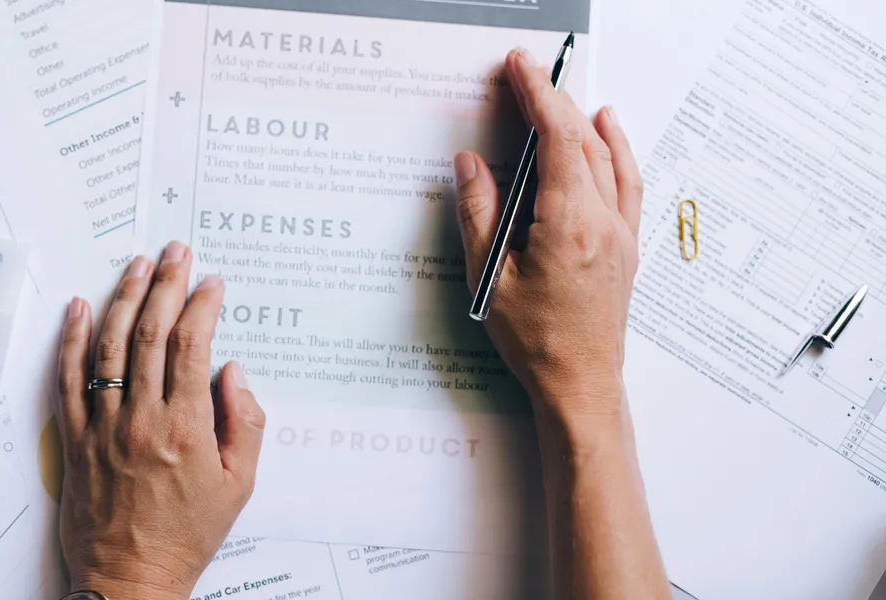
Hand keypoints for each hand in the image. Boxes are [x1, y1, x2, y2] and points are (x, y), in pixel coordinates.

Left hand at [56, 241, 265, 599]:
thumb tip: (232, 372)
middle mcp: (140, 419)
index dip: (203, 306)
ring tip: (137, 264)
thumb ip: (245, 423)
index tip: (212, 283)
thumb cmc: (187, 535)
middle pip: (149, 333)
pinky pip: (67, 378)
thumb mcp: (240, 484)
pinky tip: (80, 305)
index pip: (193, 347)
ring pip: (108, 346)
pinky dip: (71, 338)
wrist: (131, 578)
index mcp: (186, 429)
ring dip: (123, 297)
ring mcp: (101, 427)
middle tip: (176, 252)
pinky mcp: (74, 439)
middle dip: (166, 284)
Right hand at [455, 48, 642, 417]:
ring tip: (558, 92)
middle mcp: (604, 222)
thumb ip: (479, 215)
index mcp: (570, 226)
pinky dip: (618, 148)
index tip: (520, 68)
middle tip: (525, 73)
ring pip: (608, 157)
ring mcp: (621, 233)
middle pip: (583, 141)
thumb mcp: (489, 280)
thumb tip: (471, 164)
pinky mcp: (627, 246)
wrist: (581, 385)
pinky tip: (609, 130)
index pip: (558, 140)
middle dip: (554, 100)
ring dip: (582, 119)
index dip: (538, 96)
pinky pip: (628, 181)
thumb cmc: (536, 342)